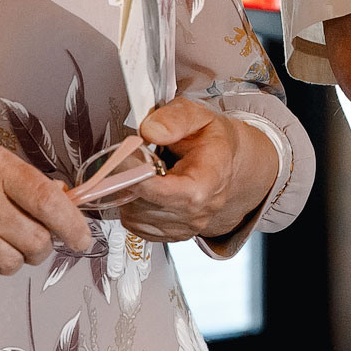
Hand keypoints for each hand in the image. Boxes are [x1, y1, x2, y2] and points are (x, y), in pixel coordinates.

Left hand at [115, 99, 276, 242]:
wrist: (228, 161)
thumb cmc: (214, 140)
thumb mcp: (200, 115)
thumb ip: (175, 118)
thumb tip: (151, 131)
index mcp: (208, 182)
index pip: (165, 191)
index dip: (136, 176)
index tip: (122, 158)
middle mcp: (198, 211)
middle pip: (144, 204)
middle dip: (129, 179)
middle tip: (132, 156)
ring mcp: (185, 226)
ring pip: (135, 216)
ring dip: (128, 191)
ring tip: (143, 171)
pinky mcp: (172, 234)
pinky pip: (135, 225)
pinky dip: (131, 205)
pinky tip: (145, 187)